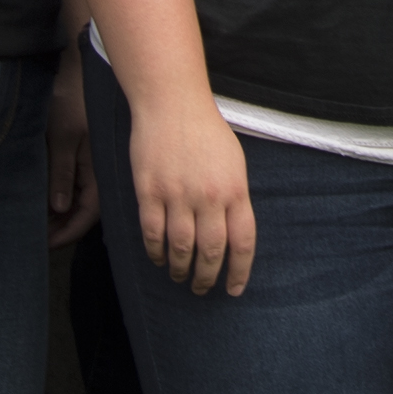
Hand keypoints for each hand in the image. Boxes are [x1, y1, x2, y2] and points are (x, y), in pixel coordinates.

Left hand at [46, 47, 98, 245]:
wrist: (82, 64)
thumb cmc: (72, 98)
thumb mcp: (62, 137)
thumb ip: (62, 173)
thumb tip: (61, 208)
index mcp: (99, 170)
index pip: (86, 216)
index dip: (66, 233)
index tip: (46, 245)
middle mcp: (100, 169)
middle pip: (84, 210)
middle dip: (62, 226)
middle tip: (39, 238)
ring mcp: (94, 160)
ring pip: (80, 196)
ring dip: (61, 211)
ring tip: (39, 222)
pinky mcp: (87, 150)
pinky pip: (78, 180)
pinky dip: (63, 192)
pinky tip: (48, 197)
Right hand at [124, 90, 257, 297]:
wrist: (172, 103)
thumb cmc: (206, 132)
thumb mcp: (235, 163)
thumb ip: (235, 198)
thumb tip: (232, 235)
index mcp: (235, 189)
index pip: (243, 242)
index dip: (240, 272)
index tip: (234, 289)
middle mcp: (209, 196)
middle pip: (211, 252)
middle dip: (207, 278)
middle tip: (202, 289)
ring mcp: (178, 194)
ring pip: (181, 248)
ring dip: (181, 269)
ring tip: (180, 277)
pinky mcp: (150, 191)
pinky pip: (153, 233)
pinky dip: (156, 252)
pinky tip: (158, 259)